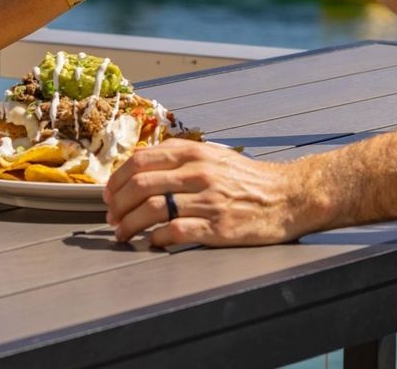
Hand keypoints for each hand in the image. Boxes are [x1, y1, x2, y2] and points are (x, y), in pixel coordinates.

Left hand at [103, 140, 313, 247]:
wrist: (288, 197)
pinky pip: (175, 233)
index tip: (109, 194)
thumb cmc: (247, 178)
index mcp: (194, 153)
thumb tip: (141, 166)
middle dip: (117, 204)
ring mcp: (208, 200)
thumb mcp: (213, 156)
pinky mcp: (217, 227)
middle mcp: (198, 173)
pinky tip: (151, 242)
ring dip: (130, 224)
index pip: (140, 161)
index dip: (117, 179)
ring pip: (152, 210)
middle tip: (111, 217)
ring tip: (122, 234)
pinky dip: (155, 239)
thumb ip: (180, 157)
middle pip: (141, 185)